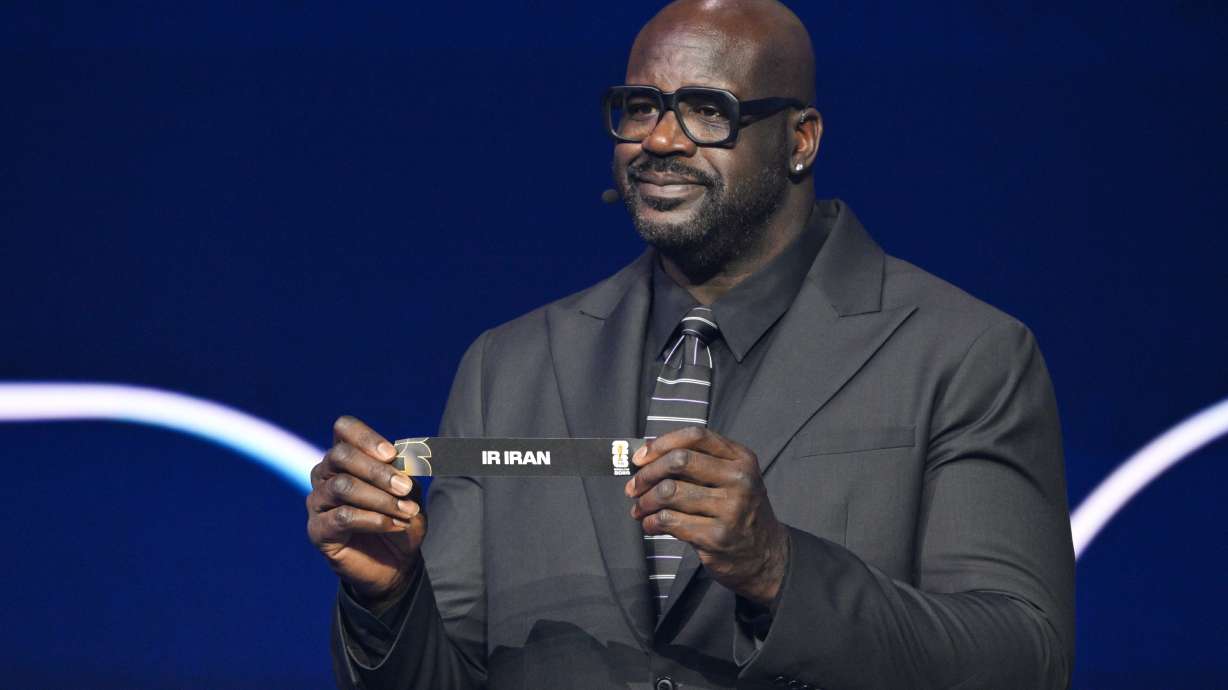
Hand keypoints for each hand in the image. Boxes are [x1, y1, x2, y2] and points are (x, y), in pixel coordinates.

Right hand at [306, 416, 425, 608]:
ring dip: (380, 498)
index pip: (344, 429)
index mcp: (346, 457)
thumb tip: (405, 458)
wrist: (396, 563)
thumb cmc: (400, 518)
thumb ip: (405, 473)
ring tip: (406, 510)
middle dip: (378, 470)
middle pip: (341, 456)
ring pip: (343, 486)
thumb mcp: (410, 492)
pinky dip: (374, 519)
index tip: (392, 454)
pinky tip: (394, 524)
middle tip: (406, 488)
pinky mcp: (318, 530)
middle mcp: (325, 474)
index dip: (366, 438)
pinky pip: (343, 517)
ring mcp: (318, 501)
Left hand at [625, 427, 788, 607]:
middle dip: (647, 473)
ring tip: (640, 509)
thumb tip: (646, 457)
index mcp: (741, 458)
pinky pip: (670, 521)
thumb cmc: (738, 512)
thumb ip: (697, 465)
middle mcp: (739, 479)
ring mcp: (731, 508)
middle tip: (633, 487)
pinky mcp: (717, 536)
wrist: (766, 556)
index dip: (662, 443)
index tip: (641, 457)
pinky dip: (651, 522)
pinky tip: (650, 525)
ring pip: (669, 492)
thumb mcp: (730, 479)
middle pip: (679, 461)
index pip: (696, 435)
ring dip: (645, 501)